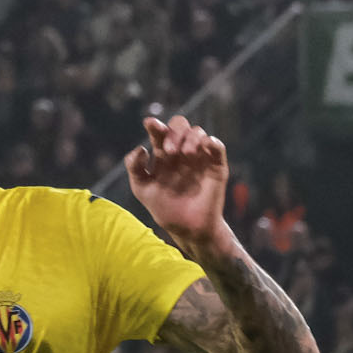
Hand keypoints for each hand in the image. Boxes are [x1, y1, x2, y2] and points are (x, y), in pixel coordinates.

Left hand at [125, 114, 233, 253]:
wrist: (187, 228)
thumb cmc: (164, 208)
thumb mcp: (142, 189)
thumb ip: (134, 168)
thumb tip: (141, 149)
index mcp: (163, 155)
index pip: (159, 133)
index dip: (155, 125)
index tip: (150, 124)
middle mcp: (182, 152)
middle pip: (180, 125)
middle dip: (173, 132)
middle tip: (169, 151)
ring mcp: (200, 157)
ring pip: (198, 132)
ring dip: (190, 138)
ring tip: (186, 155)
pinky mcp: (216, 165)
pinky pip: (217, 145)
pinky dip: (212, 142)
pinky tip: (205, 147)